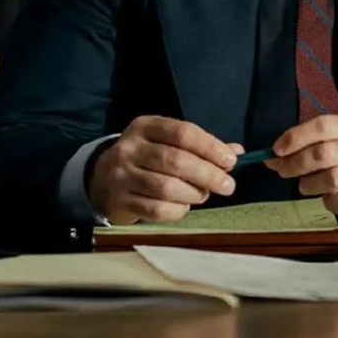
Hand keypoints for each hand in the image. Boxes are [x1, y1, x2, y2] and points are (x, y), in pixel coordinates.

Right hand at [89, 116, 242, 224]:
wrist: (100, 178)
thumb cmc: (144, 157)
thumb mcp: (165, 141)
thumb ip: (199, 145)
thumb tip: (236, 151)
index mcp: (145, 126)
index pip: (183, 133)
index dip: (210, 147)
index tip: (231, 160)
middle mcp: (130, 148)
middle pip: (176, 161)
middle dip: (208, 174)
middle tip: (227, 185)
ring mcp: (122, 175)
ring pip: (167, 188)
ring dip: (194, 194)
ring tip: (203, 194)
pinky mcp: (120, 201)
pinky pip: (157, 210)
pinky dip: (178, 210)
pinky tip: (184, 206)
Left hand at [267, 115, 337, 221]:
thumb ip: (322, 141)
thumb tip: (277, 154)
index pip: (325, 125)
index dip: (296, 137)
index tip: (277, 149)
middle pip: (326, 153)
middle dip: (296, 163)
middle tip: (283, 171)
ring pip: (335, 179)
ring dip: (310, 184)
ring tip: (305, 186)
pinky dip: (330, 203)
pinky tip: (328, 199)